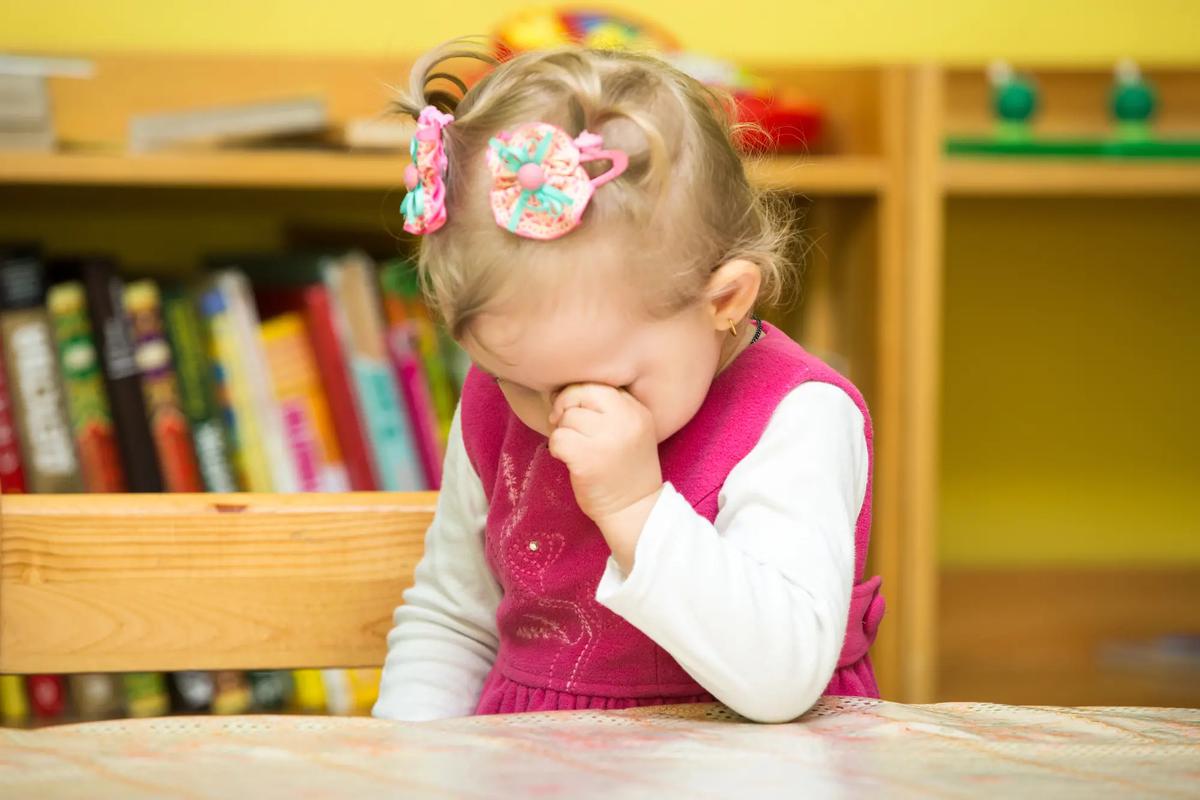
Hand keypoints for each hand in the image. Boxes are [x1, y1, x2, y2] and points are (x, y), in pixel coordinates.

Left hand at [548, 384, 662, 569]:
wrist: (634, 510)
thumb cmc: (625, 470)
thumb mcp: (630, 431)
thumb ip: (608, 409)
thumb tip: (562, 392)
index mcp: (637, 411)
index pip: (599, 385)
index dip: (579, 394)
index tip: (574, 411)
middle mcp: (626, 420)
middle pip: (580, 394)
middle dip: (565, 406)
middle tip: (562, 423)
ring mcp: (607, 439)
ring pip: (566, 418)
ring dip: (562, 432)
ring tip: (573, 448)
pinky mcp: (588, 458)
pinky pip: (558, 438)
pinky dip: (556, 448)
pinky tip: (566, 459)